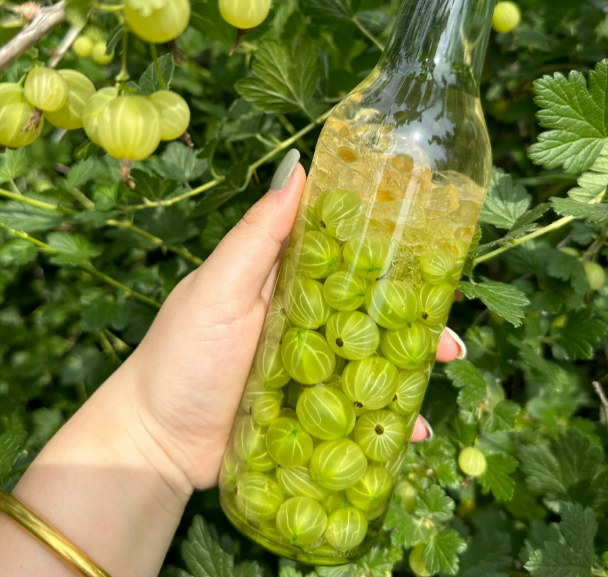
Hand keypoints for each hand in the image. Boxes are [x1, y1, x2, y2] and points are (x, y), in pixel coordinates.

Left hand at [124, 149, 466, 491]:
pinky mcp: (311, 410)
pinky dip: (388, 416)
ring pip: (373, 355)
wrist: (156, 443)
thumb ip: (259, 235)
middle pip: (369, 307)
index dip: (389, 248)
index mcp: (283, 279)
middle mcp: (301, 317)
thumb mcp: (219, 288)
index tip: (435, 245)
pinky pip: (359, 407)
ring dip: (414, 361)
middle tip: (452, 325)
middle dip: (415, 313)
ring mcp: (308, 366)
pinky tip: (415, 429)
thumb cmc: (181, 356)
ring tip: (447, 366)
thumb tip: (297, 165)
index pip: (344, 252)